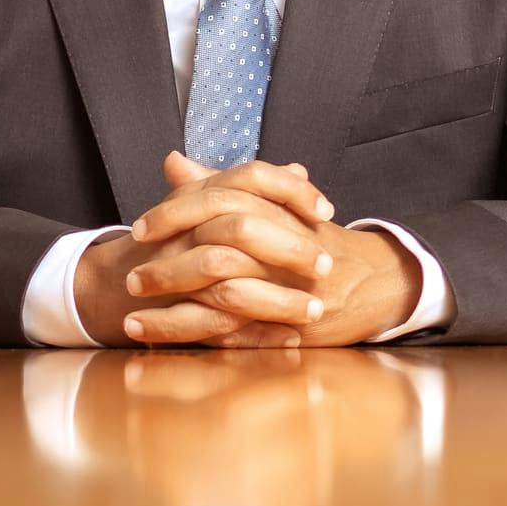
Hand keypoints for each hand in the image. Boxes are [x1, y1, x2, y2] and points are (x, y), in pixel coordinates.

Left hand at [121, 151, 422, 346]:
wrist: (376, 281)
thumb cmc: (313, 239)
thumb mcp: (271, 205)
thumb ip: (218, 185)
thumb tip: (171, 162)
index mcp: (276, 211)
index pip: (218, 203)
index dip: (174, 216)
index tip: (140, 229)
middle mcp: (282, 248)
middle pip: (216, 253)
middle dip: (167, 269)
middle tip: (130, 278)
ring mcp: (287, 290)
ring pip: (222, 299)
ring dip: (172, 313)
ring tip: (131, 318)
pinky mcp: (288, 327)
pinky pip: (234, 336)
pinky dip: (195, 340)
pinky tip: (159, 343)